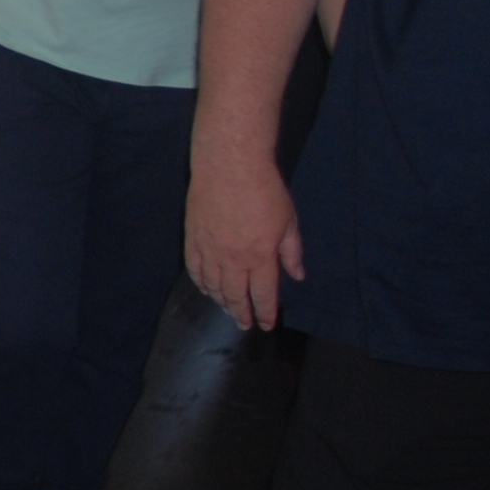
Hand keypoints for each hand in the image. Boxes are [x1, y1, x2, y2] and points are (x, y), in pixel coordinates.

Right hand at [185, 152, 301, 330]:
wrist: (229, 165)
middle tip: (245, 324)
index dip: (265, 312)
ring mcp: (210, 250)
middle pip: (235, 295)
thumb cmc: (265, 189)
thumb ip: (292, 252)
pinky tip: (206, 288)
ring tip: (227, 308)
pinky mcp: (193, 238)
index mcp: (260, 256)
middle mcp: (233, 259)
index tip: (266, 324)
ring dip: (221, 301)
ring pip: (213, 286)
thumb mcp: (289, 221)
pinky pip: (195, 269)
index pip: (263, 294)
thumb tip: (297, 276)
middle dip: (241, 313)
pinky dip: (201, 283)